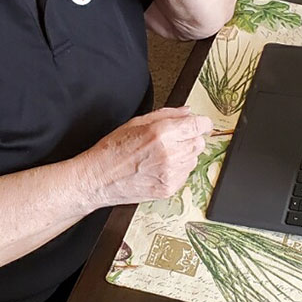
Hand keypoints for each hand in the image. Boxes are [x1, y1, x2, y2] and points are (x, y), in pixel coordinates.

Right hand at [77, 106, 211, 208]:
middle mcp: (169, 153)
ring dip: (184, 154)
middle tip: (173, 139)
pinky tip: (159, 166)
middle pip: (199, 142)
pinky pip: (185, 174)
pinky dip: (178, 169)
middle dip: (190, 138)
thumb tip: (186, 112)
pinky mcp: (169, 188)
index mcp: (161, 133)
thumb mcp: (137, 122)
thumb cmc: (113, 150)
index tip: (199, 123)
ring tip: (162, 154)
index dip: (201, 122)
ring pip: (194, 159)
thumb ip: (166, 115)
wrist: (100, 179)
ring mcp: (170, 173)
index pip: (199, 125)